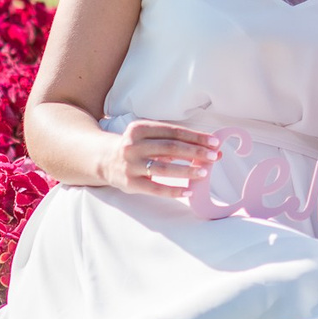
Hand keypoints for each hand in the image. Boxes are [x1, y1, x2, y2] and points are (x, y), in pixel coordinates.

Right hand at [102, 120, 219, 197]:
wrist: (104, 159)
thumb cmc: (136, 146)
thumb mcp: (148, 137)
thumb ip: (175, 141)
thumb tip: (211, 148)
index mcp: (140, 128)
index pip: (173, 131)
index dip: (195, 137)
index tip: (213, 142)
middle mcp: (134, 145)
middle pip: (170, 148)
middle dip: (195, 152)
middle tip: (214, 156)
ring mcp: (131, 165)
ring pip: (163, 168)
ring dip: (187, 170)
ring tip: (204, 172)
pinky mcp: (130, 183)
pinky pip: (155, 188)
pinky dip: (174, 190)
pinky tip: (189, 190)